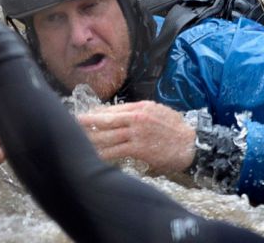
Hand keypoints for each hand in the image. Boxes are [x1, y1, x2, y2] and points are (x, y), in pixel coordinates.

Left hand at [77, 101, 195, 174]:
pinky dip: (102, 153)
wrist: (192, 143)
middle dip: (86, 123)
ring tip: (77, 141)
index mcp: (141, 108)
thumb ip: (140, 113)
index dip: (96, 114)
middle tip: (72, 124)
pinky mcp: (138, 148)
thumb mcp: (158, 112)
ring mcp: (136, 133)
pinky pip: (114, 151)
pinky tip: (92, 155)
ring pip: (106, 136)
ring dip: (90, 139)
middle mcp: (136, 118)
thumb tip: (121, 116)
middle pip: (105, 120)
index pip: (112, 110)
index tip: (85, 117)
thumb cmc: (177, 129)